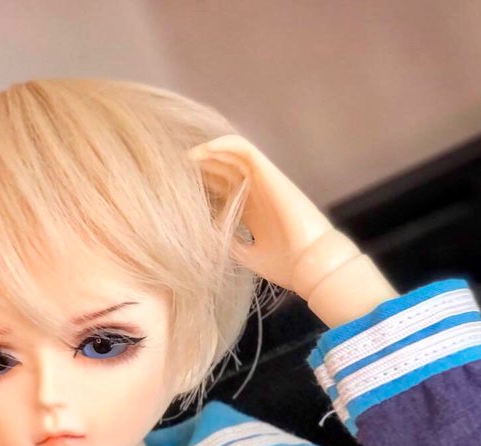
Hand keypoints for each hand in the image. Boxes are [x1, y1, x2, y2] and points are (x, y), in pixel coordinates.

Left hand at [187, 133, 357, 297]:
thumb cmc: (284, 265)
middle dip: (198, 169)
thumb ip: (227, 241)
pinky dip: (222, 145)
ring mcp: (262, 180)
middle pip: (222, 171)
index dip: (199, 188)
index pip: (221, 192)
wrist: (311, 264)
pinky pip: (243, 148)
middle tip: (169, 171)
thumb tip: (202, 236)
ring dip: (206, 155)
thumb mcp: (246, 255)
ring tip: (182, 160)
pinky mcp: (268, 172)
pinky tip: (202, 152)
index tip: (172, 192)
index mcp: (251, 212)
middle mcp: (256, 192)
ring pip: (229, 156)